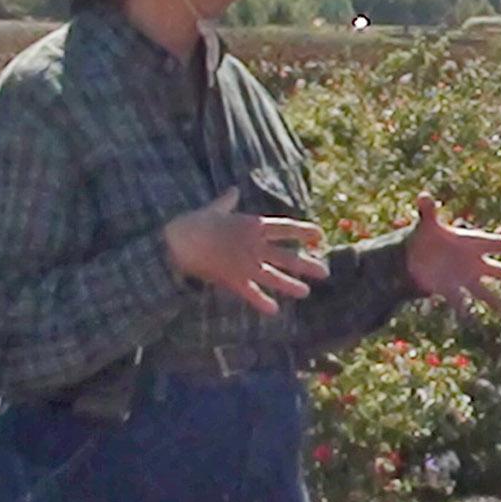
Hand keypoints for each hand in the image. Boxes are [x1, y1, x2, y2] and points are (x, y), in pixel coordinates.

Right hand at [164, 188, 329, 314]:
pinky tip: (274, 311)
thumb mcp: (214, 209)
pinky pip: (250, 293)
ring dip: (290, 285)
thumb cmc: (194, 223)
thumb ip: (227, 202)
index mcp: (252, 225)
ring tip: (305, 292)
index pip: (286, 227)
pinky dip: (261, 302)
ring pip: (273, 276)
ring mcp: (244, 264)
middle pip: (286, 256)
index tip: (320, 236)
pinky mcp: (232, 279)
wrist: (175, 242)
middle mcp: (253, 245)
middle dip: (306, 264)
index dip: (305, 231)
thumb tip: (232, 190)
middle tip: (325, 272)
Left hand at [402, 194, 500, 314]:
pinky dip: (464, 309)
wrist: (412, 256)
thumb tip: (424, 196)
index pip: (496, 244)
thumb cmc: (424, 237)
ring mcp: (463, 277)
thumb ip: (428, 212)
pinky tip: (470, 317)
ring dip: (494, 300)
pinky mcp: (450, 289)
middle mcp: (472, 262)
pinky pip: (460, 301)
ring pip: (483, 290)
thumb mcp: (427, 225)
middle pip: (498, 271)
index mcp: (471, 243)